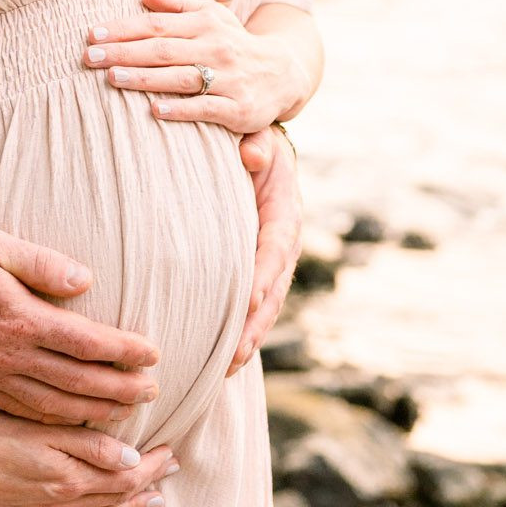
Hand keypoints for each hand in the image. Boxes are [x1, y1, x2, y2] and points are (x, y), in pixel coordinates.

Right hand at [0, 227, 160, 426]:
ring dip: (96, 411)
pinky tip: (74, 421)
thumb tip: (84, 281)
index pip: (86, 340)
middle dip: (121, 388)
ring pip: (56, 405)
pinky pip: (27, 413)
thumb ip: (40, 263)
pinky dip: (58, 421)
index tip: (153, 354)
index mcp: (19, 318)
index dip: (124, 350)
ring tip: (126, 412)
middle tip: (154, 392)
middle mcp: (11, 356)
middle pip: (79, 381)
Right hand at [0, 413, 179, 506]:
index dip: (152, 465)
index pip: (126, 474)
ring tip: (154, 501)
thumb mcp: (44, 430)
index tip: (171, 453)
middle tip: (172, 472)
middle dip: (148, 483)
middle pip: (117, 495)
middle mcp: (64, 502)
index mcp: (72, 477)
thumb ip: (90, 444)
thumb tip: (133, 457)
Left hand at [83, 0, 312, 135]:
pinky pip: (206, 108)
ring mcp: (227, 79)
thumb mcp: (212, 15)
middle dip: (124, 52)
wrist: (282, 73)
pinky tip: (154, 110)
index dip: (124, 29)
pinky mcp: (238, 108)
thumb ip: (179, 3)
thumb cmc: (234, 42)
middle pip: (163, 49)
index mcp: (205, 24)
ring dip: (144, 79)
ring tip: (111, 79)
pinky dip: (180, 109)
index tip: (92, 34)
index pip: (157, 25)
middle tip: (89, 57)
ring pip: (180, 77)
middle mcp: (216, 48)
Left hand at [227, 128, 300, 374]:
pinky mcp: (260, 276)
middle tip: (232, 354)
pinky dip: (241, 334)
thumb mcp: (260, 138)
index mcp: (285, 215)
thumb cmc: (254, 145)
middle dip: (254, 325)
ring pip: (265, 309)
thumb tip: (251, 154)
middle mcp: (284, 246)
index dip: (263, 276)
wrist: (262, 154)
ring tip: (225, 369)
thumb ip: (257, 144)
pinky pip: (254, 309)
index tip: (247, 301)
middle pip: (273, 291)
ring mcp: (274, 266)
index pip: (275, 248)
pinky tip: (221, 361)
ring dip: (248, 339)